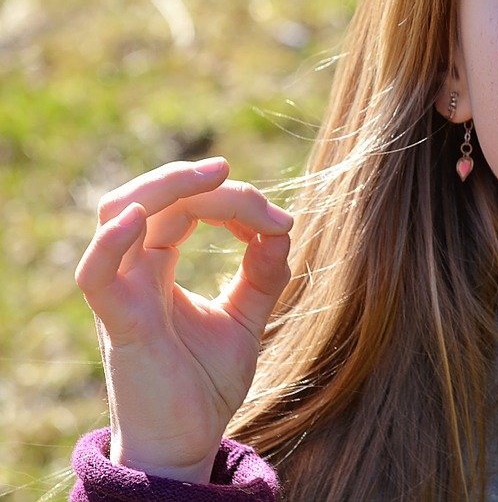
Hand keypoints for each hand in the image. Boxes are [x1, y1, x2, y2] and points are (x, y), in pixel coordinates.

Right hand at [75, 157, 293, 482]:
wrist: (187, 443)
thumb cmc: (204, 383)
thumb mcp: (246, 317)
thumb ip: (262, 272)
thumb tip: (282, 227)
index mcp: (159, 267)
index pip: (183, 207)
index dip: (231, 200)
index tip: (281, 221)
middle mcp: (135, 273)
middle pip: (148, 199)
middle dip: (192, 179)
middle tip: (231, 172)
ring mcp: (123, 295)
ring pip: (116, 214)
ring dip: (162, 187)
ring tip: (208, 177)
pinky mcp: (120, 325)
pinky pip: (97, 275)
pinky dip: (110, 242)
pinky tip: (138, 218)